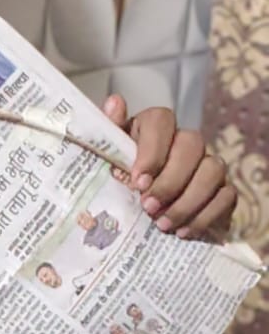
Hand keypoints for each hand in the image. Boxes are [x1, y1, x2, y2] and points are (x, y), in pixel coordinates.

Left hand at [102, 95, 235, 240]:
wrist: (139, 212)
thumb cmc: (120, 178)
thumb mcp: (107, 157)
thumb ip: (107, 132)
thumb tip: (115, 102)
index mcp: (154, 127)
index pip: (161, 120)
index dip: (152, 150)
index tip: (137, 181)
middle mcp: (185, 140)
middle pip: (192, 144)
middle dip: (170, 180)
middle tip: (148, 207)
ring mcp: (208, 163)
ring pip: (213, 170)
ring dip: (188, 201)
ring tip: (163, 224)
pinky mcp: (222, 189)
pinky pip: (226, 196)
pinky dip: (205, 216)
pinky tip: (182, 231)